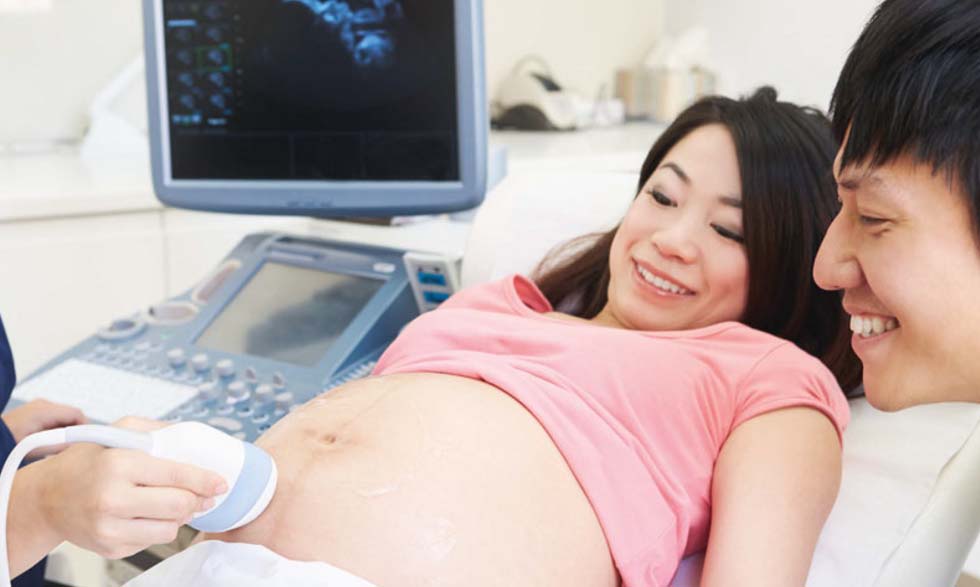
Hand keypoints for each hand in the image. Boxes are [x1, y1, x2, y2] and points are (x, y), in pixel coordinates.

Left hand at [2, 399, 85, 452]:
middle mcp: (42, 405)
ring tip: (59, 449)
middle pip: (71, 416)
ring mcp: (38, 408)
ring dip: (66, 432)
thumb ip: (60, 446)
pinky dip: (57, 431)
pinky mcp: (34, 413)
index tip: (89, 442)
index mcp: (44, 410)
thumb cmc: (6, 443)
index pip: (77, 414)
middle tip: (74, 449)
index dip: (86, 428)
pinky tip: (50, 444)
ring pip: (63, 419)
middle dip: (76, 432)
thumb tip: (80, 446)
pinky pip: (54, 420)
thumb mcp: (35, 448)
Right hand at [32, 416, 227, 559]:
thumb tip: (193, 438)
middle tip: (203, 495)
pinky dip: (156, 529)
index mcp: (119, 465)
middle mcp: (112, 499)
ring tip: (169, 503)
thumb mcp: (119, 433)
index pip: (177, 476)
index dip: (206, 480)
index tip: (221, 483)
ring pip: (169, 530)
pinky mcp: (109, 549)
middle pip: (179, 507)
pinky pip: (151, 542)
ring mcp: (109, 528)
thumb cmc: (88, 462)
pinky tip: (145, 515)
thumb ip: (157, 430)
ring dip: (178, 517)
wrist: (47, 498)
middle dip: (198, 500)